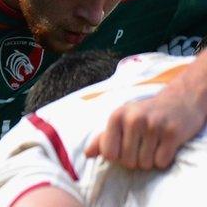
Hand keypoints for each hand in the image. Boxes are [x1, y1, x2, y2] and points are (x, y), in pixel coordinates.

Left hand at [85, 84, 205, 169]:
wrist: (179, 101)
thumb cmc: (144, 114)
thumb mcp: (121, 120)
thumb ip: (103, 138)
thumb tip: (87, 154)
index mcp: (117, 116)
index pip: (109, 153)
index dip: (117, 157)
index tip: (124, 148)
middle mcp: (133, 119)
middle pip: (127, 162)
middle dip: (134, 160)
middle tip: (142, 146)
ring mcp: (154, 125)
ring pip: (145, 164)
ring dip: (149, 161)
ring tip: (153, 145)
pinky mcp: (172, 133)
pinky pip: (161, 162)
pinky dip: (163, 160)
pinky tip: (165, 145)